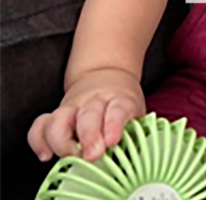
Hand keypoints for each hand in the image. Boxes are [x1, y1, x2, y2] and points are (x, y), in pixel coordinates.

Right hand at [28, 68, 144, 162]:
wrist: (107, 76)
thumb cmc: (122, 104)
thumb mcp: (136, 115)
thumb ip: (134, 133)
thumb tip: (131, 157)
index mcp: (120, 100)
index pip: (117, 110)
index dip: (113, 125)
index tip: (111, 141)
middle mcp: (95, 101)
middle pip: (88, 115)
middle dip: (88, 136)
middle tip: (91, 155)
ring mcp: (73, 106)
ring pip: (60, 118)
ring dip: (61, 140)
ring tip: (69, 156)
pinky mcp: (56, 113)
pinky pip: (41, 124)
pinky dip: (39, 140)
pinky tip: (46, 154)